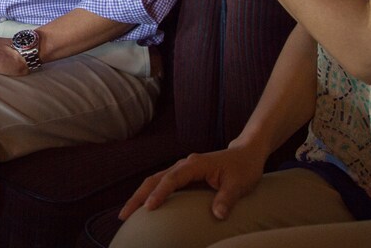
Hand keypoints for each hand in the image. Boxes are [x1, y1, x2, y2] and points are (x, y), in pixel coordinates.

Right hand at [118, 143, 265, 221]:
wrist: (246, 153)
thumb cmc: (243, 168)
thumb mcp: (239, 184)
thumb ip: (227, 198)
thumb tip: (218, 215)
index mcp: (195, 164)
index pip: (172, 179)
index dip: (159, 193)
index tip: (149, 208)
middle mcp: (183, 164)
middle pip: (154, 179)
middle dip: (138, 197)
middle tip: (124, 216)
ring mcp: (181, 169)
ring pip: (154, 180)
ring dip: (139, 196)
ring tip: (126, 214)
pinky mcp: (182, 175)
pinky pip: (161, 184)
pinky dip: (149, 193)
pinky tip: (142, 206)